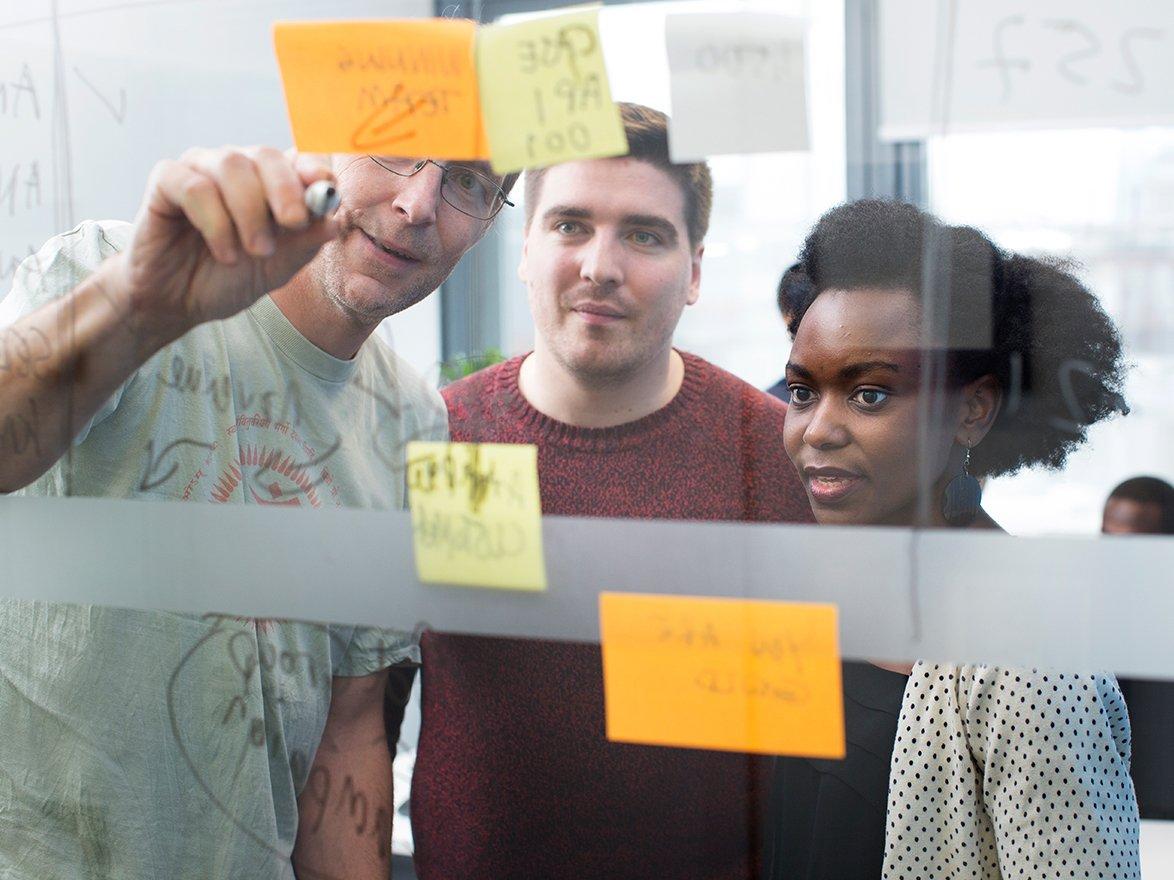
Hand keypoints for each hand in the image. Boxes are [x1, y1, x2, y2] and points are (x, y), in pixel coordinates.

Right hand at [104, 146, 339, 342]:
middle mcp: (236, 169)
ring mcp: (200, 170)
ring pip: (231, 165)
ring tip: (254, 251)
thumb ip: (304, 245)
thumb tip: (333, 222)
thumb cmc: (228, 278)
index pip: (296, 160)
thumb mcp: (277, 268)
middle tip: (292, 224)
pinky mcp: (166, 181)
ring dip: (249, 212)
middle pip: (266, 155)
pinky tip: (223, 253)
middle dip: (285, 190)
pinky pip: (194, 187)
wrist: (177, 301)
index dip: (312, 169)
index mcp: (268, 183)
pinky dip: (215, 223)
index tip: (324, 189)